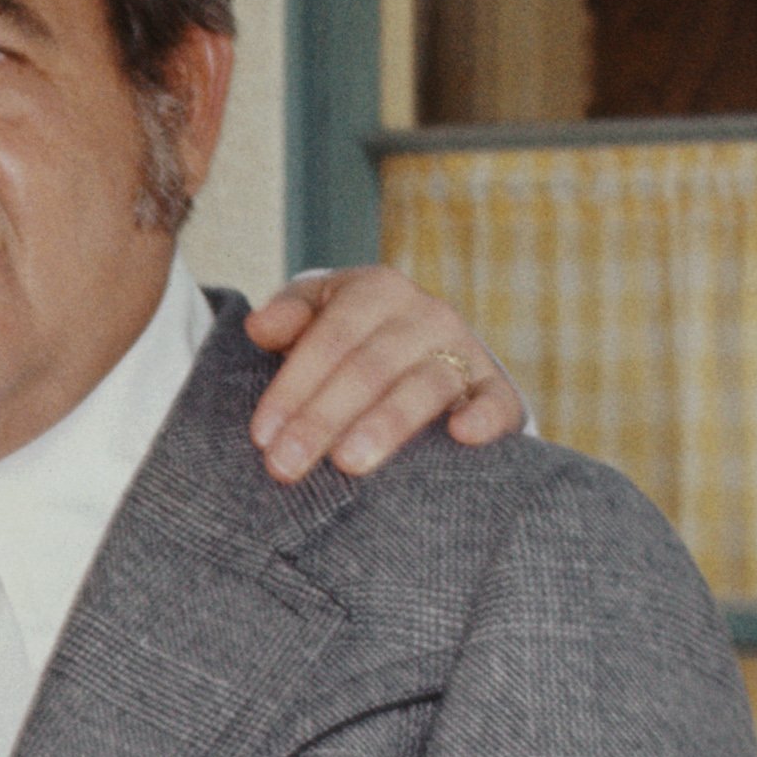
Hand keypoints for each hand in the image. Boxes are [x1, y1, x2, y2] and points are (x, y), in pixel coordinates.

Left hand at [245, 268, 528, 483]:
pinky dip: (485, 417)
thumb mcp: (315, 312)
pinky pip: (496, 402)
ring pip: (426, 386)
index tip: (261, 436)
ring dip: (386, 425)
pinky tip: (462, 436)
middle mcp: (426, 315)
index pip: (330, 338)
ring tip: (349, 464)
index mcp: (377, 290)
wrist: (420, 347)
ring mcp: (465, 352)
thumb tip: (259, 327)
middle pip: (370, 368)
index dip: (293, 387)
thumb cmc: (349, 335)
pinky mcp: (496, 390)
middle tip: (285, 466)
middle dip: (322, 419)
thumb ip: (288, 316)